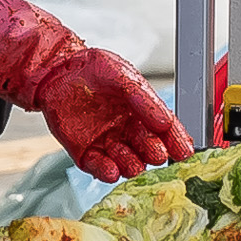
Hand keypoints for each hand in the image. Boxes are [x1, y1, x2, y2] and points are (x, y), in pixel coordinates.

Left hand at [30, 46, 193, 181]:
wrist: (55, 72)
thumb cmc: (92, 68)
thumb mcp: (121, 74)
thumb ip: (143, 97)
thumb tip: (166, 121)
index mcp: (143, 111)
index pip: (165, 130)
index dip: (176, 141)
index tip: (185, 152)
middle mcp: (128, 130)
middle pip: (148, 149)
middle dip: (154, 154)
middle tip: (156, 154)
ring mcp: (107, 143)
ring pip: (127, 163)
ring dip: (132, 165)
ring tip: (131, 160)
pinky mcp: (85, 152)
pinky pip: (99, 168)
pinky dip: (107, 172)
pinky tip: (112, 170)